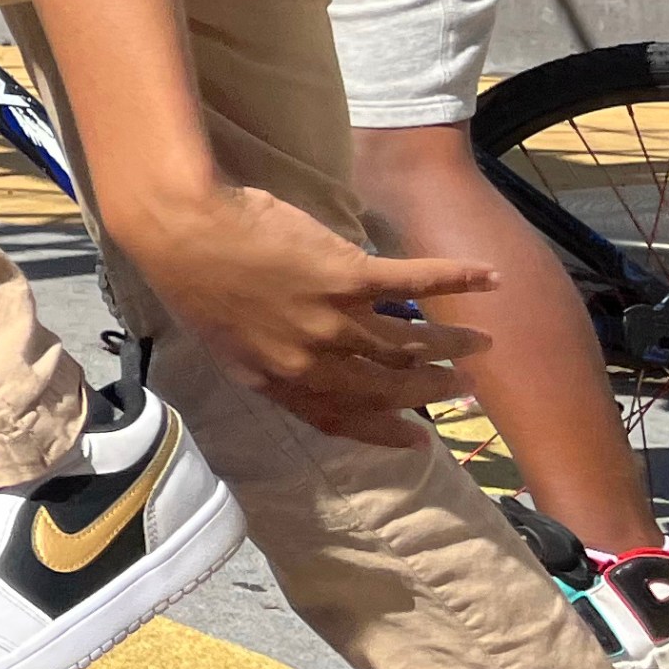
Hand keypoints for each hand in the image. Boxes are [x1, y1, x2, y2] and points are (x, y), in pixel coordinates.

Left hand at [117, 181, 496, 444]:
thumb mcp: (223, 339)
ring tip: (480, 343)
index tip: (419, 440)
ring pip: (407, 342)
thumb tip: (309, 363)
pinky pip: (414, 283)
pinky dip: (456, 280)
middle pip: (386, 386)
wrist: (179, 228)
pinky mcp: (347, 276)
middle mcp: (307, 361)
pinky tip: (489, 278)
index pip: (340, 419)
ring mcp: (330, 321)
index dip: (383, 432)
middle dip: (430, 390)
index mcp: (272, 380)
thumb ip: (269, 358)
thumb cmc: (191, 275)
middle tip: (463, 387)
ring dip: (451, 344)